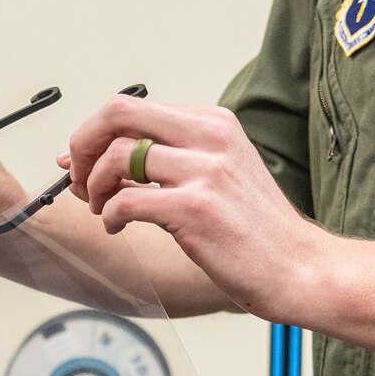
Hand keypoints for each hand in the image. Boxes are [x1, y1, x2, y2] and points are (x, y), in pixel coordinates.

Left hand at [62, 95, 329, 321]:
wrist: (298, 268)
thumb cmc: (255, 230)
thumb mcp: (217, 175)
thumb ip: (164, 162)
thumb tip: (93, 157)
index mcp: (213, 123)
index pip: (133, 107)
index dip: (95, 134)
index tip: (80, 162)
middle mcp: (209, 137)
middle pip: (118, 113)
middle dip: (83, 143)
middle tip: (75, 176)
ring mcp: (205, 171)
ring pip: (117, 156)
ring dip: (93, 185)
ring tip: (101, 208)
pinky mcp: (196, 208)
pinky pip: (126, 199)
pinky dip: (109, 214)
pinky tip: (116, 226)